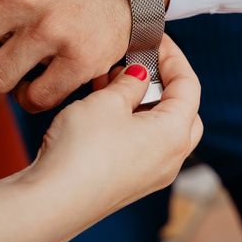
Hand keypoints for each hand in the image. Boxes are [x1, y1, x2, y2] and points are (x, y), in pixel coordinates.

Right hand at [22, 35, 202, 212]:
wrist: (52, 200)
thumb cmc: (82, 151)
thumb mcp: (107, 102)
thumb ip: (129, 82)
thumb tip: (138, 75)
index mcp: (174, 134)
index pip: (189, 86)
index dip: (174, 57)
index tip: (157, 40)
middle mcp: (171, 158)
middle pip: (183, 110)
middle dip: (165, 83)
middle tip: (141, 63)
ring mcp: (152, 174)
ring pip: (162, 128)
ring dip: (144, 102)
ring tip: (113, 82)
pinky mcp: (132, 182)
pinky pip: (144, 144)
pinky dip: (133, 122)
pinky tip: (105, 108)